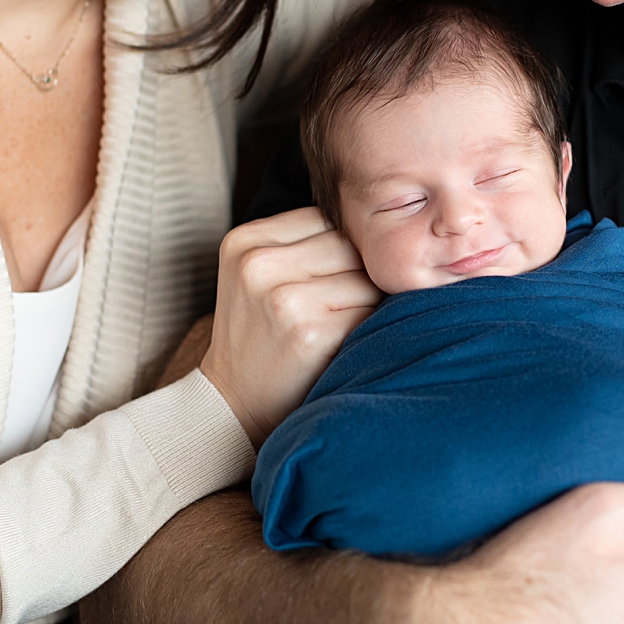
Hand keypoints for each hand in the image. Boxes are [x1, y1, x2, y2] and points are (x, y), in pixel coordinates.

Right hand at [199, 207, 380, 445]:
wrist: (233, 405)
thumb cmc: (261, 336)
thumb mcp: (260, 276)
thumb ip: (306, 244)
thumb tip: (390, 222)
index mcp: (246, 241)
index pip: (327, 218)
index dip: (345, 248)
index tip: (337, 278)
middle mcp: (259, 264)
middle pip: (349, 245)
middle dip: (361, 272)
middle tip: (349, 305)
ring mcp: (282, 298)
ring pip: (365, 277)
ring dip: (371, 300)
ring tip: (348, 324)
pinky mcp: (309, 333)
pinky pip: (369, 313)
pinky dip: (372, 328)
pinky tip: (351, 343)